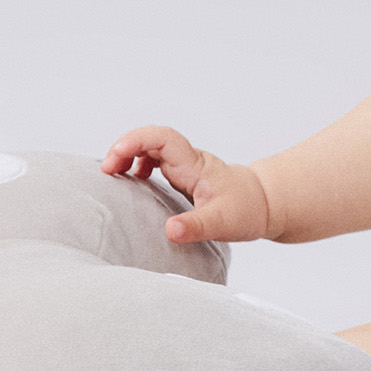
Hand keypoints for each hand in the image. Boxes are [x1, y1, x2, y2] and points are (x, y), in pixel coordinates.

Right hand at [101, 126, 276, 244]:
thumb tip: (169, 230)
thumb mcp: (222, 223)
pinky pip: (155, 159)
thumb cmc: (246, 210)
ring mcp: (184, 165)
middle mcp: (188, 161)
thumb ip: (195, 227)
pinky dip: (138, 164)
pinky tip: (132, 180)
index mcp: (195, 167)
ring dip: (129, 155)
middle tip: (107, 171)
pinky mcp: (182, 174)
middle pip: (151, 140)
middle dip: (124, 148)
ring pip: (151, 148)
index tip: (115, 159)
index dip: (136, 142)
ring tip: (113, 174)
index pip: (163, 140)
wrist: (263, 203)